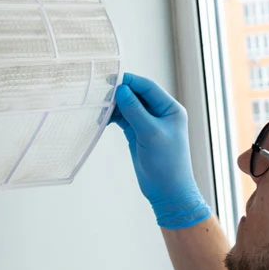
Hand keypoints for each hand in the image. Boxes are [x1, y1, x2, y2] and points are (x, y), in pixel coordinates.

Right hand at [110, 73, 210, 229]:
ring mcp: (148, 123)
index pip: (148, 87)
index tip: (110, 78)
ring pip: (128, 107)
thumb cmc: (166, 163)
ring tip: (98, 107)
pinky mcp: (138, 134)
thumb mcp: (150, 133)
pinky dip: (113, 118)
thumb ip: (135, 110)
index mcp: (170, 109)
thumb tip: (120, 90)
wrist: (167, 191)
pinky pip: (123, 119)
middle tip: (100, 93)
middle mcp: (160, 113)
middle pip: (136, 95)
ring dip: (114, 106)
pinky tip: (102, 120)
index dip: (130, 81)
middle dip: (119, 93)